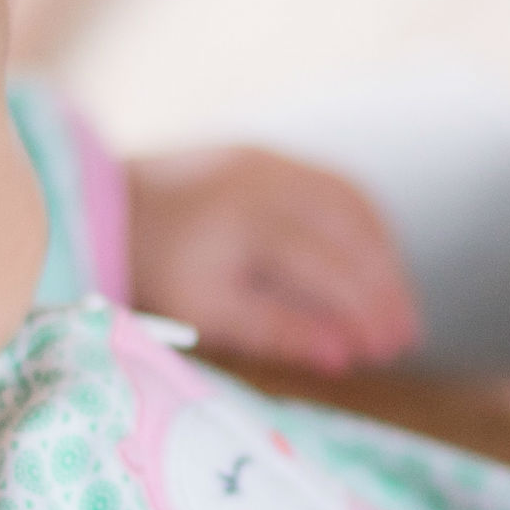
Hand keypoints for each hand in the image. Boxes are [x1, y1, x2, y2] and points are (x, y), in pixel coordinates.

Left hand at [124, 146, 422, 375]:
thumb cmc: (153, 269)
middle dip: (385, 288)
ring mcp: (270, 160)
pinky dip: (365, 225)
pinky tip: (374, 261)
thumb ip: (277, 330)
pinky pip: (336, 185)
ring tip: (397, 304)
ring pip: (353, 204)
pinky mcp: (269, 154)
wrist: (104, 204)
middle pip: (350, 234)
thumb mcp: (205, 313)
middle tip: (406, 336)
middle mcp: (265, 181)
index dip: (364, 311)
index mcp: (245, 223)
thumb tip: (344, 355)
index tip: (387, 350)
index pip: (328, 269)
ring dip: (384, 255)